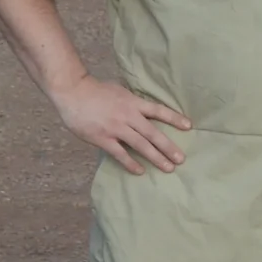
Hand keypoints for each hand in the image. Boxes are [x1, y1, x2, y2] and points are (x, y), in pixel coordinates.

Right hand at [53, 76, 189, 173]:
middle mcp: (128, 116)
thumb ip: (133, 102)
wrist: (72, 91)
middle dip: (169, 147)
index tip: (189, 126)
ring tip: (168, 168)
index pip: (159, 111)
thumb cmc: (95, 90)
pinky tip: (140, 171)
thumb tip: (145, 110)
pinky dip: (130, 163)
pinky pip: (119, 153)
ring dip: (156, 157)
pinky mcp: (102, 138)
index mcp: (134, 103)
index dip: (175, 118)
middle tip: (182, 159)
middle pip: (153, 133)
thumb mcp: (120, 91)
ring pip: (141, 145)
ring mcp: (115, 128)